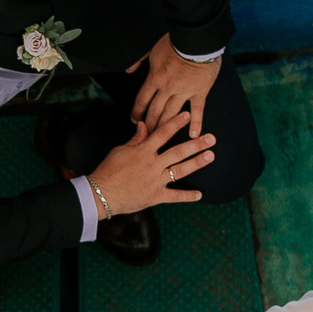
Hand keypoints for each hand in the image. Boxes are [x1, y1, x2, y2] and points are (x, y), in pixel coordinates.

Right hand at [86, 108, 214, 214]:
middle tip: (212, 138)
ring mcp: (156, 181)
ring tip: (210, 156)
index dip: (176, 123)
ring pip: (180, 170)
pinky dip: (187, 196)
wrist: (101, 194)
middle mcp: (153, 165)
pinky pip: (174, 196)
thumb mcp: (120, 151)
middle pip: (178, 151)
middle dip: (196, 143)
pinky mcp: (155, 196)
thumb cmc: (108, 171)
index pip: (163, 133)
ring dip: (197, 163)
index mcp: (143, 151)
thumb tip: (143, 125)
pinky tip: (200, 194)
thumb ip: (136, 139)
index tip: (188, 114)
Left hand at [130, 35, 221, 137]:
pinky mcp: (200, 91)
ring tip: (162, 136)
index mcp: (154, 78)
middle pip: (155, 111)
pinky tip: (193, 134)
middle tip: (146, 134)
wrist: (197, 40)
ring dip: (165, 126)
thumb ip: (139, 61)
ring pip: (172, 114)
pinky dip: (196, 123)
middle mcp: (167, 88)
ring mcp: (184, 91)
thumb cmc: (174, 43)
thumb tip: (128, 70)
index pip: (142, 100)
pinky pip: (197, 110)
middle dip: (149, 124)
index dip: (137, 112)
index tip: (134, 121)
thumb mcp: (152, 50)